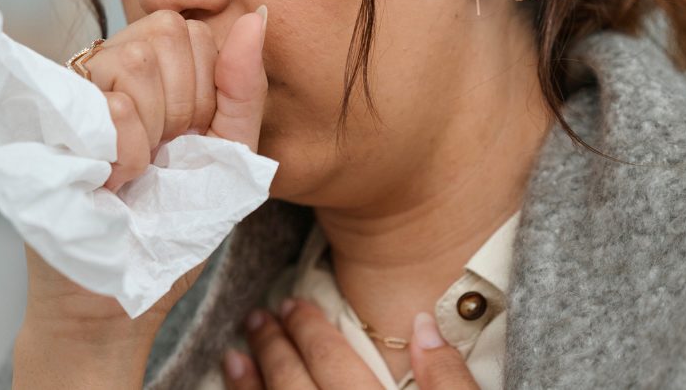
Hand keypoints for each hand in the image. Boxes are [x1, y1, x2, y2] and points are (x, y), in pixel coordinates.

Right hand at [14, 6, 269, 387]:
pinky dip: (126, 153)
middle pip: (164, 33)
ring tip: (131, 173)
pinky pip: (107, 103)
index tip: (186, 142)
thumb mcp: (227, 159)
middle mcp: (99, 69)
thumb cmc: (166, 234)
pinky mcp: (44, 120)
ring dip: (151, 132)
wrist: (110, 300)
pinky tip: (111, 183)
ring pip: (134, 61)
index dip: (203, 89)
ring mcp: (68, 91)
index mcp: (145, 73)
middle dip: (181, 105)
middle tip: (158, 158)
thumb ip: (243, 90)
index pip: (188, 28)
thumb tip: (256, 17)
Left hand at [224, 300, 481, 389]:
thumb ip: (450, 380)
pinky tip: (238, 388)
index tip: (291, 304)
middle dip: (275, 348)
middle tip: (259, 317)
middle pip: (296, 386)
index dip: (309, 331)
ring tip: (235, 356)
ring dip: (251, 384)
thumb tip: (422, 324)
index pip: (333, 363)